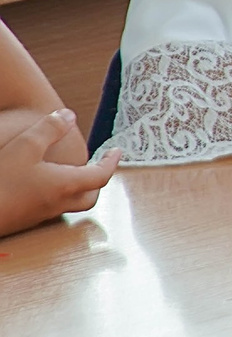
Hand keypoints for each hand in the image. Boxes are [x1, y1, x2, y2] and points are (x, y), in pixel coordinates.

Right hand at [0, 110, 117, 236]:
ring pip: (69, 204)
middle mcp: (57, 203)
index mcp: (66, 185)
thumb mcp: (25, 146)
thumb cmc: (1, 180)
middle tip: (97, 164)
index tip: (115, 150)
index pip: (101, 175)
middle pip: (90, 197)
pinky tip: (40, 184)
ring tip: (70, 172)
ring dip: (76, 189)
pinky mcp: (24, 220)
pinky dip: (55, 195)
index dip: (111, 161)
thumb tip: (69, 115)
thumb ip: (49, 129)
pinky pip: (49, 208)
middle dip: (97, 180)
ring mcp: (40, 215)